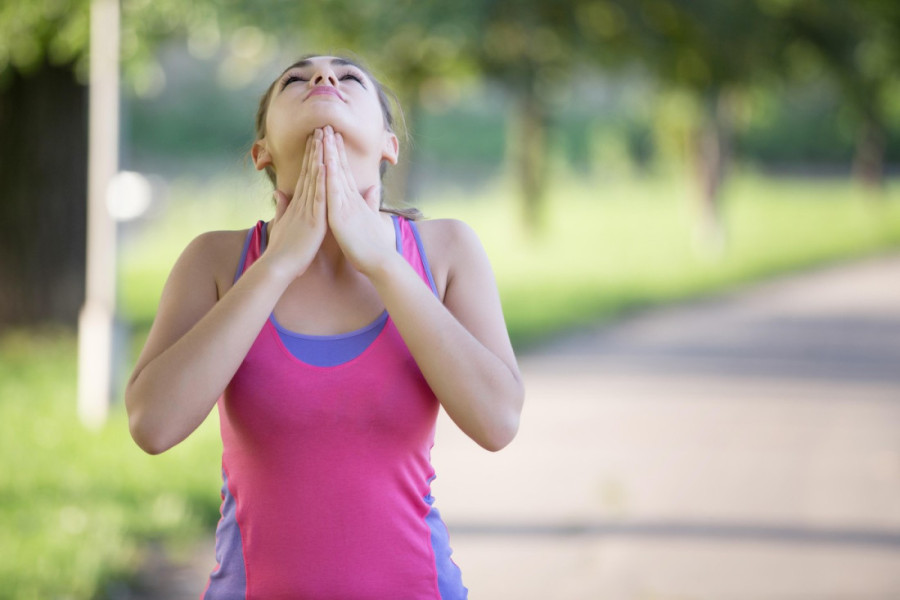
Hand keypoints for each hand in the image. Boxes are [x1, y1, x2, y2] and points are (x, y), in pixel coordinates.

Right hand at [264, 128, 326, 278]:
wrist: (279, 266)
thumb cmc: (283, 249)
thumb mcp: (283, 224)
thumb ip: (282, 207)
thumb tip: (279, 192)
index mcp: (299, 204)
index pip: (307, 175)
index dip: (311, 156)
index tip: (316, 139)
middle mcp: (303, 203)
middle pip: (311, 171)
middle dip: (316, 149)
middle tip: (321, 128)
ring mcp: (308, 210)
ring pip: (314, 179)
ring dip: (319, 157)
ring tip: (323, 137)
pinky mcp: (313, 220)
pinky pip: (319, 197)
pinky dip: (322, 181)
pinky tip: (325, 165)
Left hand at [322, 126, 394, 275]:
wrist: (380, 262)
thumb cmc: (374, 246)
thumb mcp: (369, 220)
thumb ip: (370, 203)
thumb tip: (373, 190)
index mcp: (353, 201)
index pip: (343, 173)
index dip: (338, 154)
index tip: (333, 137)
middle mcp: (350, 199)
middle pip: (340, 168)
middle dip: (333, 146)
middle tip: (326, 125)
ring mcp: (346, 206)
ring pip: (336, 175)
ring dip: (330, 154)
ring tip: (324, 134)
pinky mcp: (341, 216)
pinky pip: (334, 192)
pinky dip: (329, 176)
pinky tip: (324, 161)